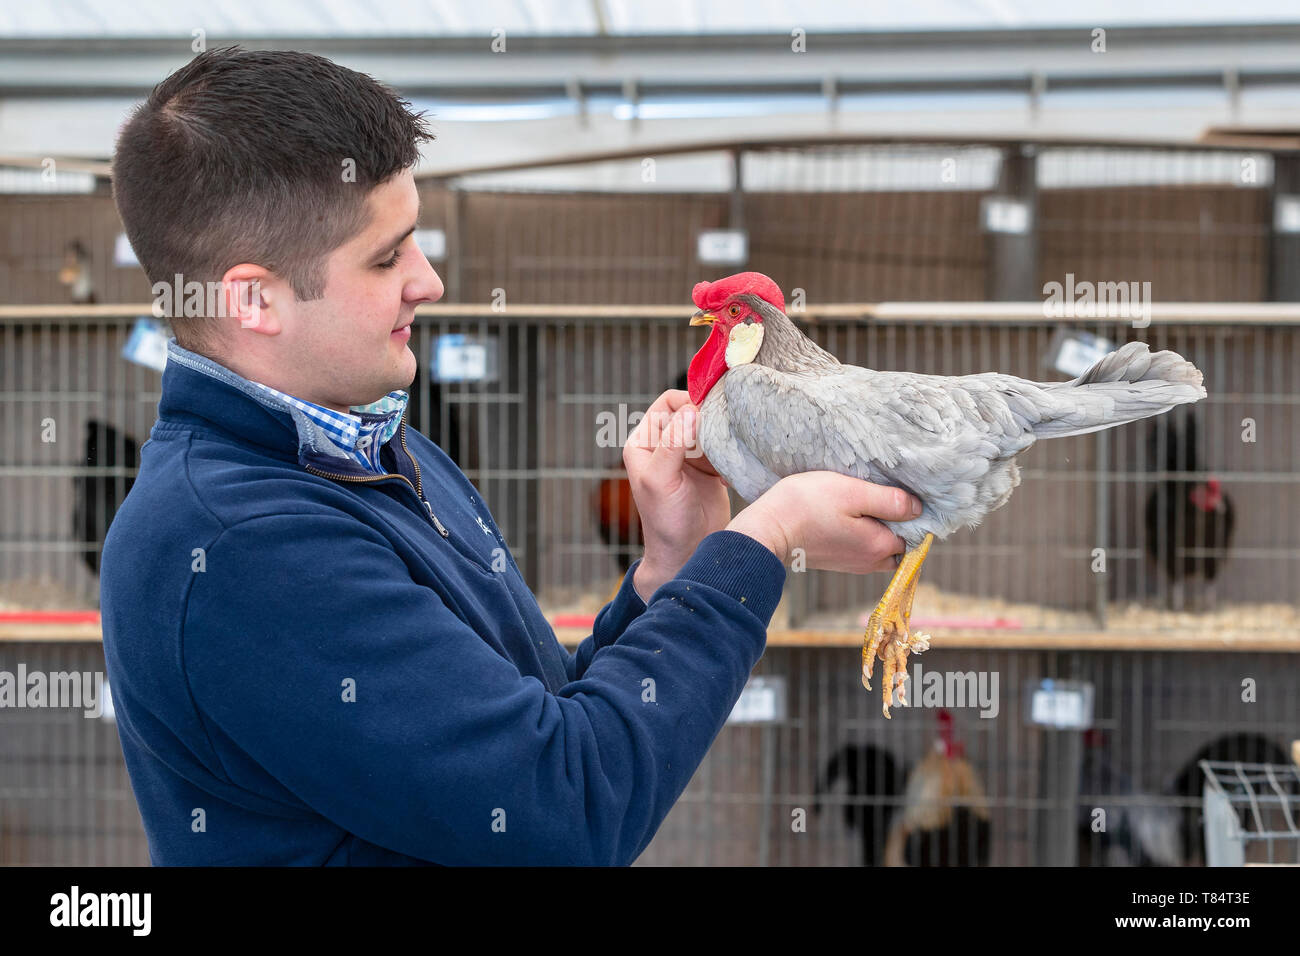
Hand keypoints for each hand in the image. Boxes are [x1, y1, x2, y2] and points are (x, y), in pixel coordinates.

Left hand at [623, 390, 731, 600]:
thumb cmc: (666, 522)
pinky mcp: (710, 467)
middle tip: (726, 431)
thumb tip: (691, 410)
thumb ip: (673, 444)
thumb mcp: (662, 481)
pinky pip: (724, 445)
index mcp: (644, 443)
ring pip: (711, 426)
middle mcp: (665, 444)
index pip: (667, 404)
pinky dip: (731, 451)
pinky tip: (730, 470)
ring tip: (729, 454)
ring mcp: (689, 455)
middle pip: (692, 411)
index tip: (710, 414)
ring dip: (723, 435)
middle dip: (710, 418)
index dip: (689, 402)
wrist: (688, 554)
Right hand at [726, 471, 921, 573]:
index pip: (913, 531)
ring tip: (861, 503)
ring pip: (879, 546)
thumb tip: (918, 508)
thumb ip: (889, 501)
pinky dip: (861, 534)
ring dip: (877, 528)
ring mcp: (852, 564)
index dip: (910, 511)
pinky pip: (861, 549)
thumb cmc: (806, 505)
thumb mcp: (852, 492)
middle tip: (879, 496)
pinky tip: (846, 515)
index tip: (896, 492)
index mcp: (879, 546)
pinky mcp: (836, 561)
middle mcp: (870, 561)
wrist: (766, 530)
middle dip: (896, 523)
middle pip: (898, 542)